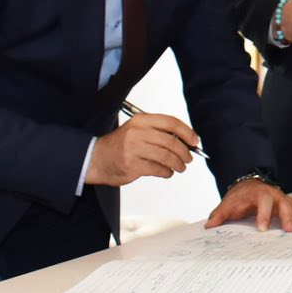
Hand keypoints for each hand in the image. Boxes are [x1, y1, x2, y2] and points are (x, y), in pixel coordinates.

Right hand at [84, 113, 198, 185]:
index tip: (195, 141)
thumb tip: (185, 141)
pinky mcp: (132, 165)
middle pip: (171, 141)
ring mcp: (133, 149)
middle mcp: (137, 132)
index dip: (187, 132)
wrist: (96, 159)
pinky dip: (167, 172)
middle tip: (188, 158)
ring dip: (178, 164)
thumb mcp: (137, 130)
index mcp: (141, 120)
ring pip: (166, 156)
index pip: (171, 122)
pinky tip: (167, 172)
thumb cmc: (120, 145)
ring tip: (180, 167)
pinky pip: (158, 169)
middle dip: (184, 152)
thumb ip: (158, 132)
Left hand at [203, 179, 291, 231]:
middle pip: (283, 202)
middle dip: (286, 217)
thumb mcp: (228, 204)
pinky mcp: (287, 204)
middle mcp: (273, 194)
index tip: (262, 228)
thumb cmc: (240, 196)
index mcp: (258, 193)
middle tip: (288, 231)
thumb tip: (209, 226)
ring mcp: (282, 198)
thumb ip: (219, 215)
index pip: (263, 201)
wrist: (248, 186)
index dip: (264, 214)